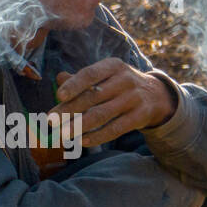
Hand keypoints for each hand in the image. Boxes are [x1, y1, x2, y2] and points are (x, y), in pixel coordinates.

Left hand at [49, 58, 177, 147]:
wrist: (155, 95)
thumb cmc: (119, 85)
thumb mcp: (105, 76)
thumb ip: (82, 79)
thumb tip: (59, 78)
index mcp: (113, 66)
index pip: (90, 74)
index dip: (74, 84)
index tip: (59, 95)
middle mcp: (125, 80)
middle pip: (93, 97)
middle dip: (69, 110)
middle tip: (51, 121)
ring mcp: (133, 98)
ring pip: (102, 114)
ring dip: (79, 126)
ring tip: (62, 134)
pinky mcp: (139, 116)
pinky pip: (116, 128)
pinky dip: (98, 136)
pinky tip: (82, 141)